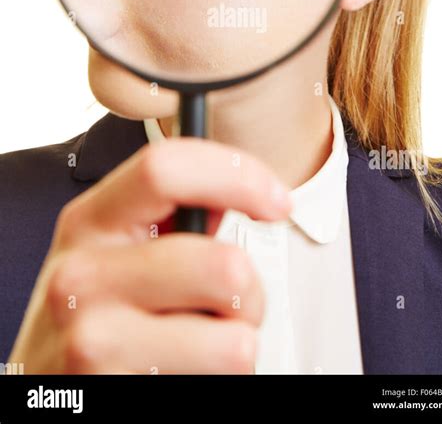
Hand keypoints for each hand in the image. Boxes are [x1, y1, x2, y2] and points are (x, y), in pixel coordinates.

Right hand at [7, 138, 291, 372]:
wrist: (45, 389)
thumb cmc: (97, 313)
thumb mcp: (116, 250)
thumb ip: (172, 215)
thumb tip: (240, 188)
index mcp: (89, 220)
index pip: (165, 167)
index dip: (238, 175)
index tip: (279, 202)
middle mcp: (82, 276)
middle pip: (223, 267)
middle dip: (252, 292)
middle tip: (234, 305)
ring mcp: (92, 340)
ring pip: (235, 340)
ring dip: (236, 344)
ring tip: (200, 343)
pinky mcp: (111, 391)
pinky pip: (219, 377)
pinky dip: (217, 379)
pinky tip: (176, 370)